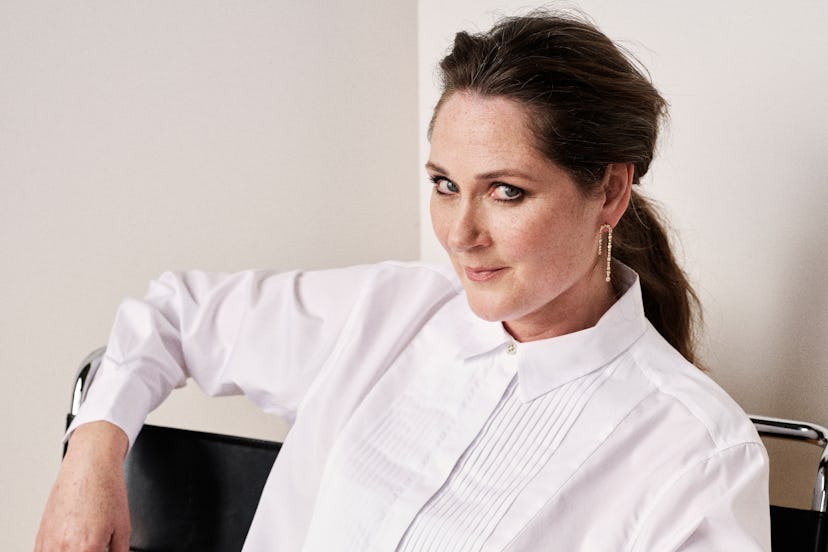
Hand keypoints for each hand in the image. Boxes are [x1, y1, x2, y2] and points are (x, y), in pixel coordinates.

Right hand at [35, 421, 129, 551]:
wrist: (90, 465)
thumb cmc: (106, 490)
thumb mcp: (123, 528)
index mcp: (86, 549)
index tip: (105, 550)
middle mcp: (63, 549)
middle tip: (98, 546)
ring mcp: (48, 543)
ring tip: (85, 542)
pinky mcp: (41, 536)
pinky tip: (71, 544)